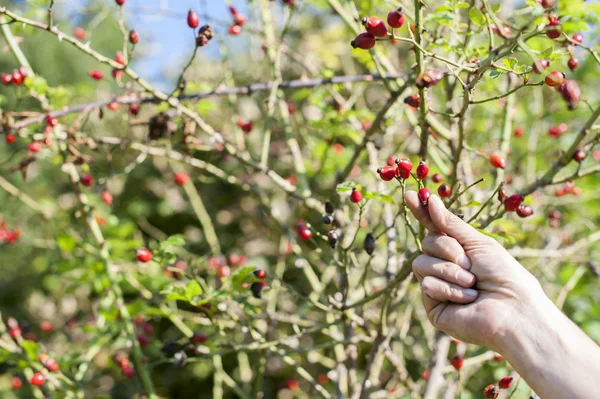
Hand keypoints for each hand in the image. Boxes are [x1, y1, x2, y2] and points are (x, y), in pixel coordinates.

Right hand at [405, 191, 543, 350]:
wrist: (513, 310)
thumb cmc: (504, 275)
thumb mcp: (478, 242)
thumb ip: (450, 223)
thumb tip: (430, 198)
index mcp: (459, 249)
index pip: (433, 227)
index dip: (421, 211)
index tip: (409, 194)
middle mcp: (445, 266)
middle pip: (427, 243)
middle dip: (447, 248)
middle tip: (469, 262)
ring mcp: (437, 286)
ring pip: (420, 263)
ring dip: (449, 270)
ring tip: (471, 283)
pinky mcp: (433, 306)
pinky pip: (427, 285)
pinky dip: (449, 289)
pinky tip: (467, 299)